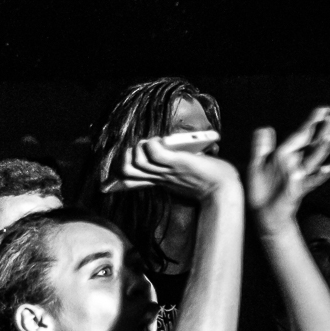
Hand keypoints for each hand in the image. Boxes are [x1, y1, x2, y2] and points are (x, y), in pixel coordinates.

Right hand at [113, 131, 240, 199]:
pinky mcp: (178, 162)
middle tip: (136, 149)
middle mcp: (160, 177)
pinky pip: (156, 152)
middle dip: (124, 158)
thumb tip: (160, 151)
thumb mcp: (184, 174)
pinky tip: (158, 141)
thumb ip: (171, 164)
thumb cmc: (209, 180)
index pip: (131, 183)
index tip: (103, 188)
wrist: (225, 190)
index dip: (116, 183)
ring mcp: (168, 170)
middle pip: (127, 170)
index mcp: (160, 180)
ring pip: (136, 162)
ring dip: (138, 148)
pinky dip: (153, 144)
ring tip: (148, 143)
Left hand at [248, 107, 329, 226]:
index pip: (302, 135)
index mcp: (288, 156)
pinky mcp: (298, 190)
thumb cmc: (263, 191)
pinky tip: (329, 167)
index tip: (324, 109)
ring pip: (315, 159)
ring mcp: (300, 177)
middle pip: (314, 144)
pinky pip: (311, 181)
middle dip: (324, 130)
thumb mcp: (258, 164)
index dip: (312, 121)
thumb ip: (262, 146)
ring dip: (324, 148)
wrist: (265, 214)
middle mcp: (297, 164)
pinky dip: (321, 174)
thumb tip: (266, 128)